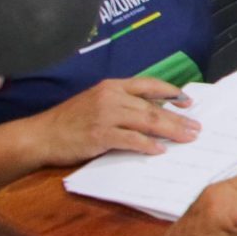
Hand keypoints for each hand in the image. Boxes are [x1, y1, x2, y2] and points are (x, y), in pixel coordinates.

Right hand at [29, 76, 199, 164]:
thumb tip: (152, 113)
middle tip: (196, 128)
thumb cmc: (68, 121)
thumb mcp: (96, 102)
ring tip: (188, 138)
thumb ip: (122, 104)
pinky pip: (131, 140)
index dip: (171, 92)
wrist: (40, 135)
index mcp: (112, 86)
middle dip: (178, 118)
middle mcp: (111, 97)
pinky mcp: (100, 135)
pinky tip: (160, 150)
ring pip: (147, 121)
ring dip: (171, 131)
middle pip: (153, 106)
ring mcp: (105, 115)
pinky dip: (148, 145)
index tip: (188, 102)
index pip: (149, 84)